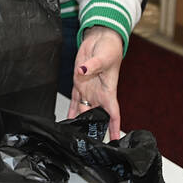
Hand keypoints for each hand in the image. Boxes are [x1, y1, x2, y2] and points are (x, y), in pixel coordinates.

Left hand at [67, 25, 123, 139]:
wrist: (100, 39)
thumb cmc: (109, 49)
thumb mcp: (103, 57)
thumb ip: (93, 65)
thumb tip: (83, 70)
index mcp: (109, 91)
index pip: (113, 113)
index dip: (115, 127)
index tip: (115, 141)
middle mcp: (98, 93)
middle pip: (96, 116)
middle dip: (93, 128)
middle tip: (86, 143)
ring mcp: (88, 89)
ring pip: (84, 110)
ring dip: (80, 121)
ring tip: (74, 135)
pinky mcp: (78, 82)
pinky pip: (74, 99)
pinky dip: (71, 109)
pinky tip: (67, 119)